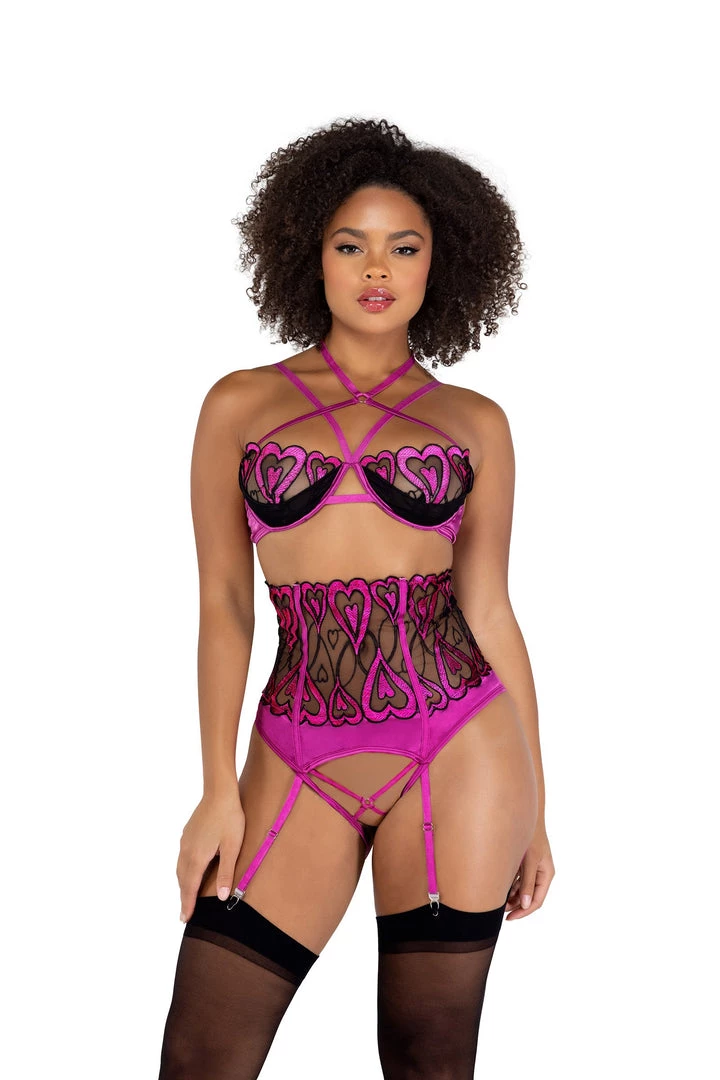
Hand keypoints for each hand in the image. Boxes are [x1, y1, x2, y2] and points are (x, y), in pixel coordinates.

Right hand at [176, 788, 245, 922]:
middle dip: (183, 897)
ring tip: (186, 896)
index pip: (189, 887)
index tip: (184, 919)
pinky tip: (189, 870)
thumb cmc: (229, 819)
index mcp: (197, 857)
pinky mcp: (187, 834)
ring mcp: (185, 841)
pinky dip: (183, 871)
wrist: (219, 792)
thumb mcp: (232, 847)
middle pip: (182, 880)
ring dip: (182, 884)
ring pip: (180, 869)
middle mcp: (187, 851)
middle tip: (184, 914)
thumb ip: (226, 872)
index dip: (187, 904)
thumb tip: (222, 897)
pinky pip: (182, 858)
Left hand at [505, 822, 554, 919]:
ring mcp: (533, 868)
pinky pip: (519, 880)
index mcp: (546, 875)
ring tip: (496, 900)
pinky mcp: (525, 862)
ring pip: (523, 889)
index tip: (509, 918)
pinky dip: (510, 885)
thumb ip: (528, 883)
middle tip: (499, 910)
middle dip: (516, 905)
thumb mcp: (529, 861)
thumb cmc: (531, 836)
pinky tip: (499, 887)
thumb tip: (526, 905)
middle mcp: (541, 873)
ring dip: (512, 896)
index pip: (537, 901)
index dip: (524, 912)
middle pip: (529, 897)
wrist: (526, 816)